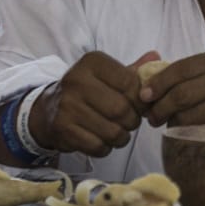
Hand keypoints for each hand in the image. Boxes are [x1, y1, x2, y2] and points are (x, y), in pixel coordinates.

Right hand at [29, 51, 152, 156]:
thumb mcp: (107, 75)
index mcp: (92, 62)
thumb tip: (157, 58)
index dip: (141, 99)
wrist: (47, 111)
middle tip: (130, 122)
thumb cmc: (88, 92)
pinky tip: (102, 140)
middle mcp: (76, 80)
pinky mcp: (62, 128)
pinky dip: (106, 148)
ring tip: (118, 132)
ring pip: (112, 131)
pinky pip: (98, 146)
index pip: (131, 82)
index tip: (139, 104)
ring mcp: (67, 105)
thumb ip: (133, 69)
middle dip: (133, 121)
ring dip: (121, 137)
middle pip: (122, 109)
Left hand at [141, 49, 204, 126]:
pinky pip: (200, 128)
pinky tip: (184, 131)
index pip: (179, 69)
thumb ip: (195, 72)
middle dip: (159, 107)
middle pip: (180, 94)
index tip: (144, 94)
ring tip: (167, 124)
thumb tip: (150, 81)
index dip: (157, 83)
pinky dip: (187, 131)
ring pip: (188, 114)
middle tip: (151, 116)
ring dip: (172, 122)